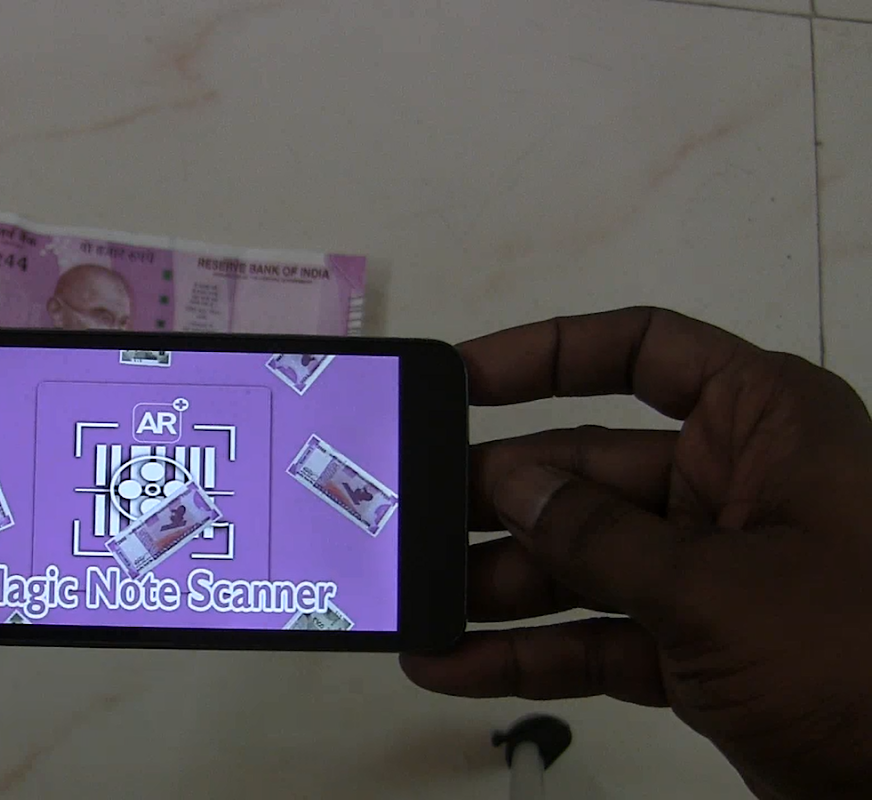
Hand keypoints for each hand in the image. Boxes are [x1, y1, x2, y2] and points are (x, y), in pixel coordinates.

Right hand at [400, 308, 871, 798]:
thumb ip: (599, 534)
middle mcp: (735, 484)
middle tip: (408, 513)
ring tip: (415, 602)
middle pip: (589, 468)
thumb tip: (508, 479)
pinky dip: (532, 652)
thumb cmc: (859, 655)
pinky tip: (457, 664)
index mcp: (764, 425)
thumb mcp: (716, 588)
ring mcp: (715, 570)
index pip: (644, 351)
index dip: (547, 353)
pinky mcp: (700, 648)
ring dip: (500, 586)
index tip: (459, 380)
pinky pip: (598, 635)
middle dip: (499, 497)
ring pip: (584, 558)